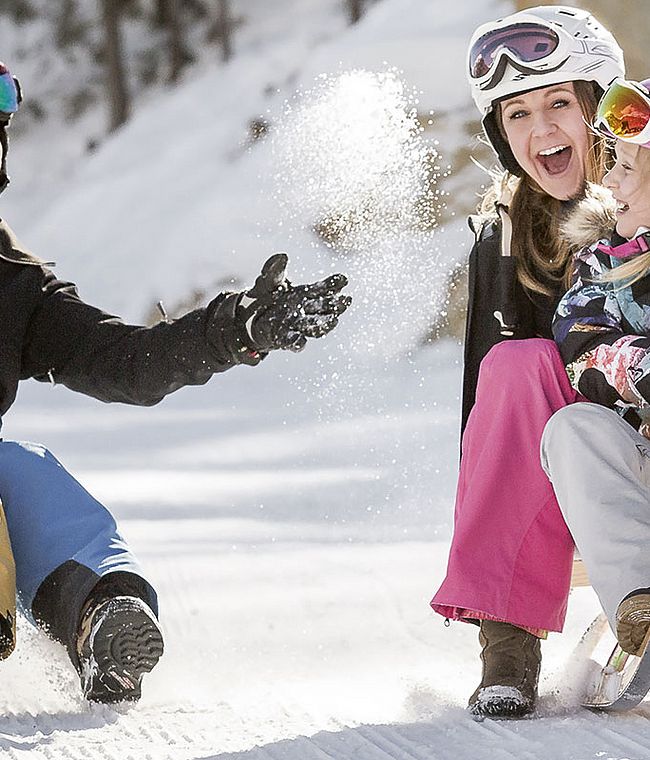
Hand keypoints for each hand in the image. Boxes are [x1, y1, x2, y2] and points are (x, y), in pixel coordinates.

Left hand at [236, 253, 350, 352]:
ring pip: (315, 327)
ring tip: (334, 320)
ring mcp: (295, 326)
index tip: (343, 280)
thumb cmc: (262, 298)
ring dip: (325, 325)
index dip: (333, 285)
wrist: (247, 319)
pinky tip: (300, 340)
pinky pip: (294, 342)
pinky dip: (297, 342)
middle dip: (336, 305)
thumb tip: (282, 256)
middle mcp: (303, 311)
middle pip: (324, 309)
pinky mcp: (284, 339)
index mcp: (302, 295)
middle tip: (346, 300)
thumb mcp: (266, 282)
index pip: (321, 289)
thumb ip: (274, 271)